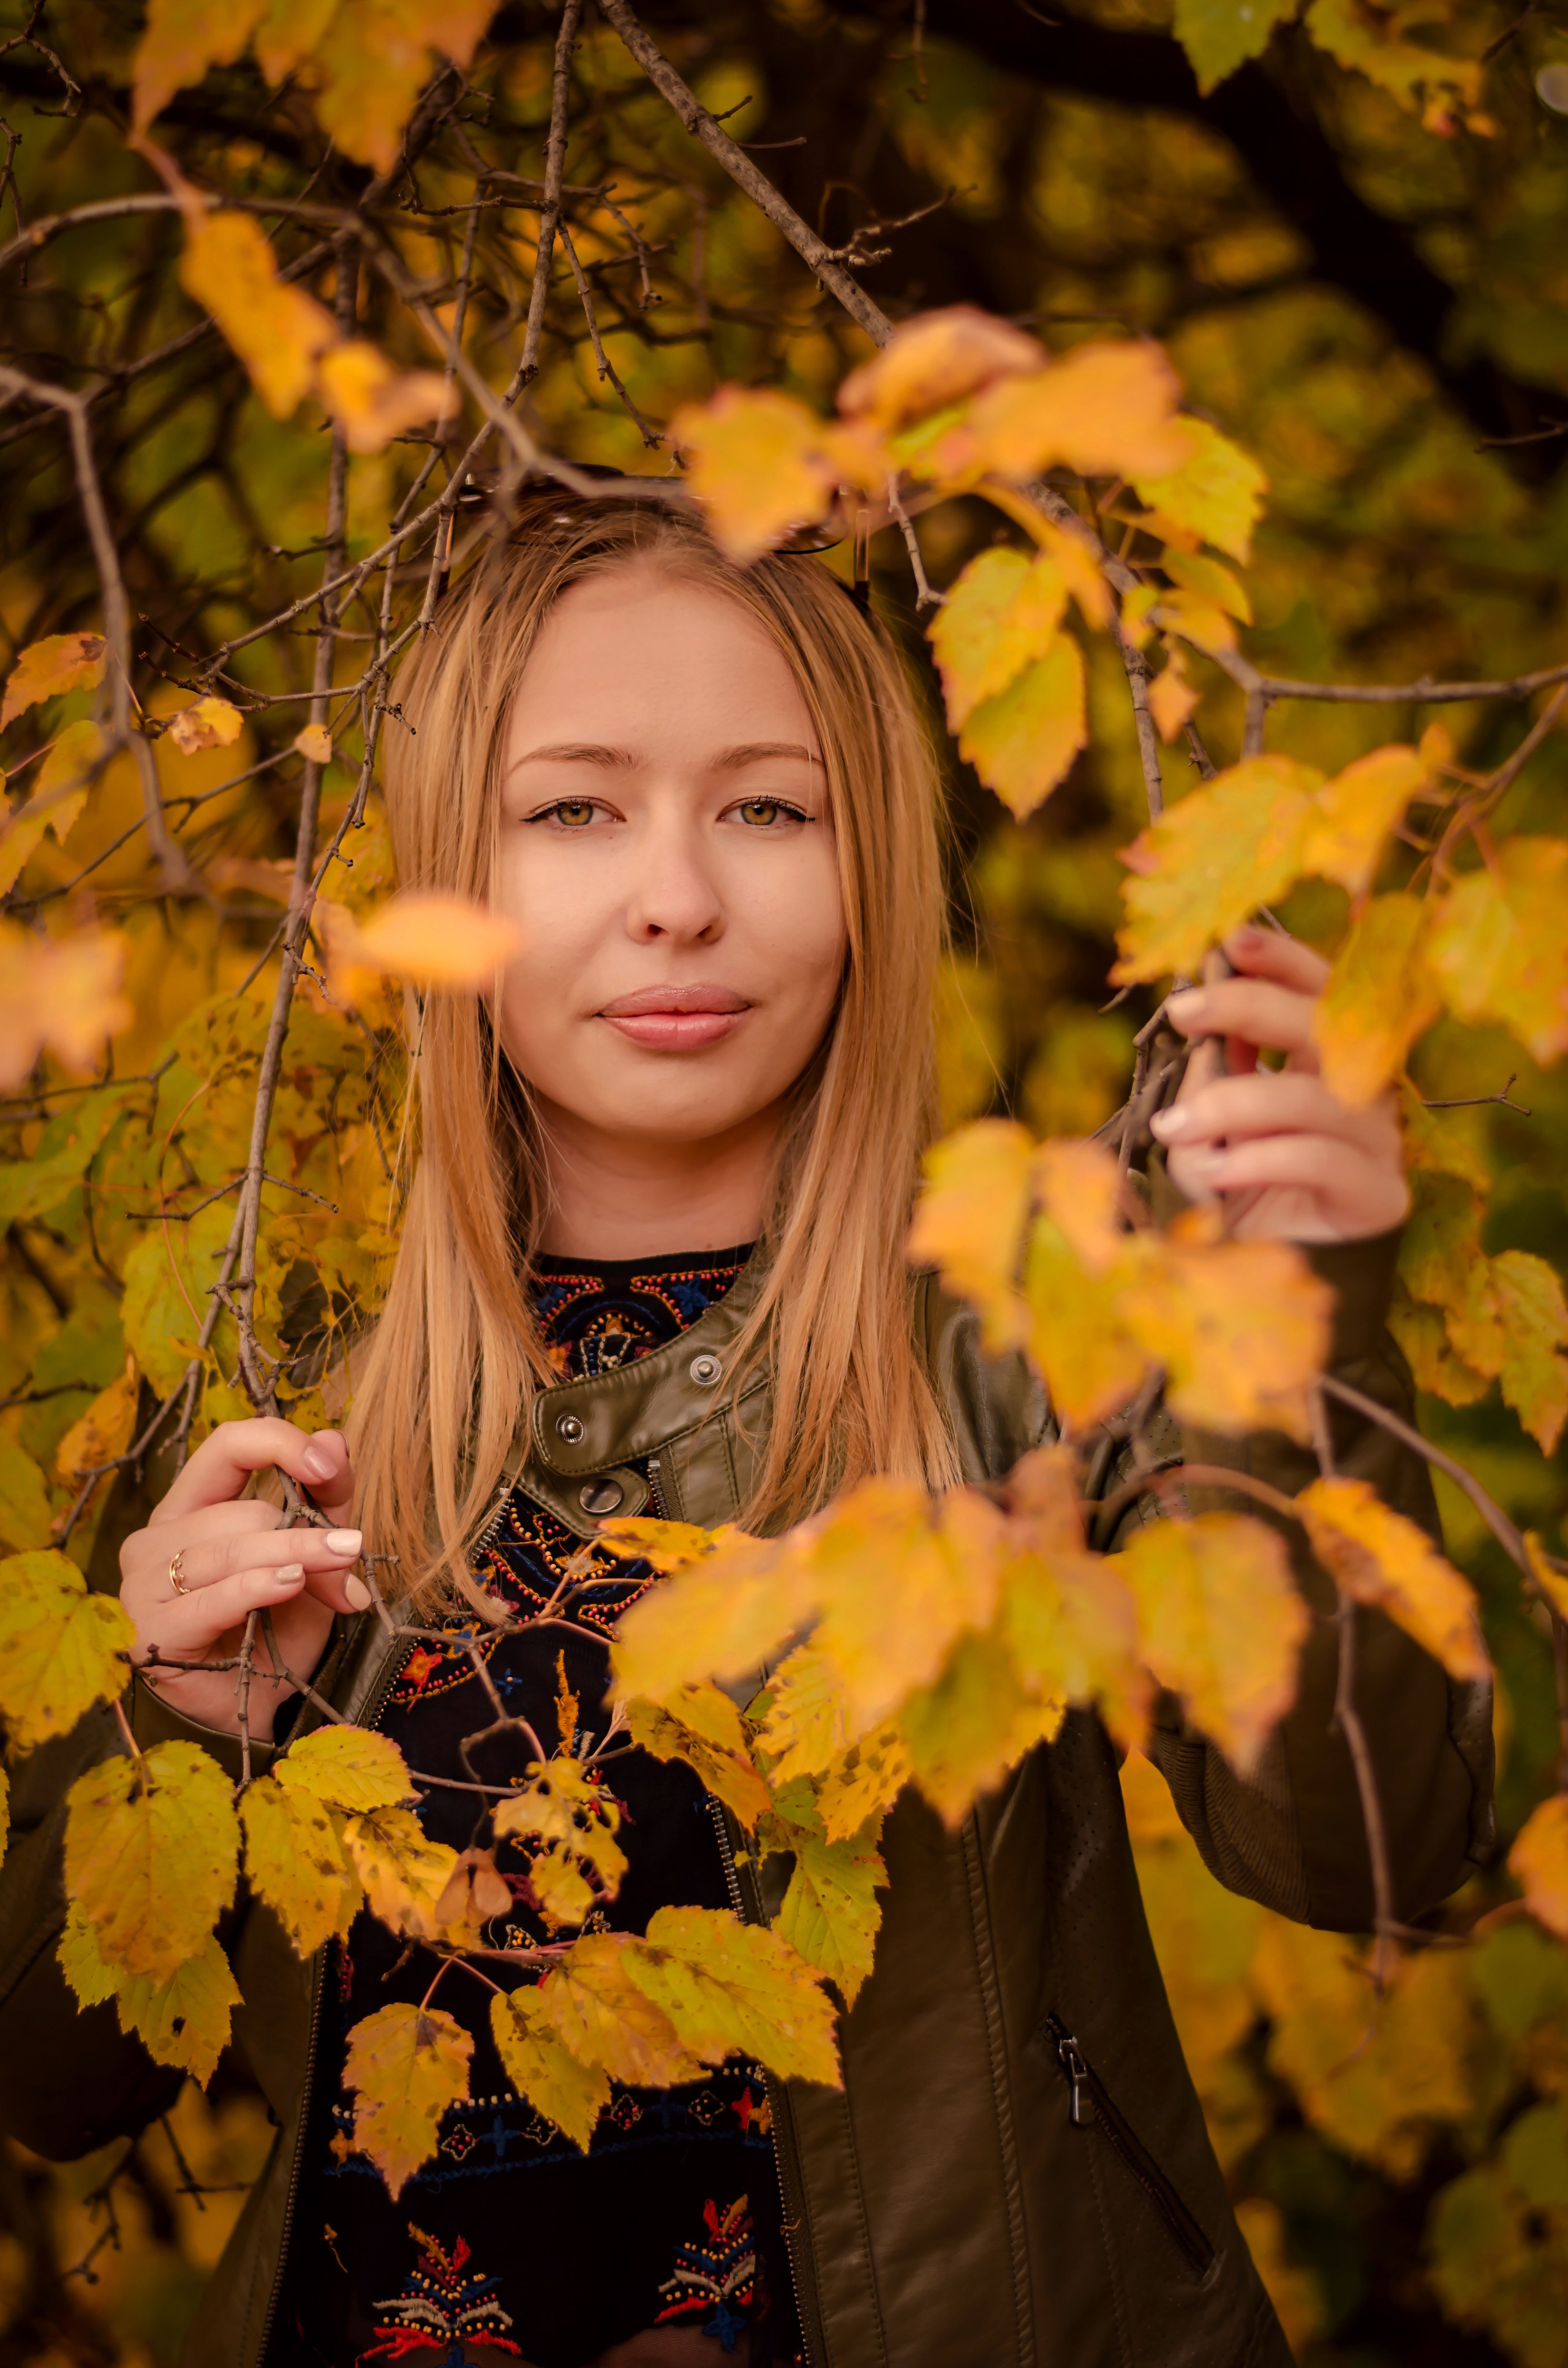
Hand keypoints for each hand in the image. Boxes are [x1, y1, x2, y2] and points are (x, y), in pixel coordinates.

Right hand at [120, 1420, 366, 1740]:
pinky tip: (291, 1583)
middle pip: (241, 1509)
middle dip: (305, 1529)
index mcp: (189, 1508)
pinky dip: (258, 1586)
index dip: (279, 1443)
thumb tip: (335, 1440)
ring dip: (297, 1552)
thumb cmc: (273, 1630)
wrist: (256, 1710)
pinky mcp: (150, 1631)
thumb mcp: (310, 1559)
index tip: (327, 1461)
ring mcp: (143, 1585)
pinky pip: (214, 1597)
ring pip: (230, 1547)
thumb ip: (321, 1504)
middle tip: (351, 1549)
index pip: (226, 1447)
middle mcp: (155, 1539)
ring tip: (342, 1557)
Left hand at [1149, 926, 1408, 1243]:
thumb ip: (1207, 1073)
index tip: (1227, 942)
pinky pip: (1322, 1160)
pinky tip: (1216, 1172)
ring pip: (1317, 1098)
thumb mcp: (1204, 1126)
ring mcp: (1380, 1142)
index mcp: (1328, 1061)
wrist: (1265, 1278)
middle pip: (1326, 1027)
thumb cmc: (1233, 1189)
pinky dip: (1261, 1160)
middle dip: (1252, 1007)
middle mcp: (1363, 1091)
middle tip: (1184, 1012)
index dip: (1282, 958)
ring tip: (1177, 1127)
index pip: (1320, 990)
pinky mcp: (1379, 1195)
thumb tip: (1197, 1009)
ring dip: (1237, 1103)